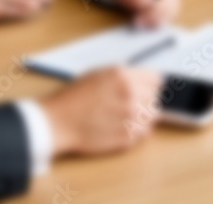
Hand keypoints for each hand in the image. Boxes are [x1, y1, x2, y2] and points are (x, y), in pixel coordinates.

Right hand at [40, 66, 163, 156]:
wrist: (57, 123)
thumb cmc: (74, 97)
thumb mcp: (99, 74)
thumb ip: (125, 75)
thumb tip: (146, 79)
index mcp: (124, 77)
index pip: (156, 78)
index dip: (148, 83)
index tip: (143, 88)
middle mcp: (131, 95)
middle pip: (154, 96)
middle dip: (144, 98)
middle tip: (127, 103)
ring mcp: (130, 118)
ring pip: (152, 115)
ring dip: (142, 115)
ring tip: (123, 115)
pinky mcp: (127, 138)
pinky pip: (144, 132)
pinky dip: (137, 130)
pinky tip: (121, 126)